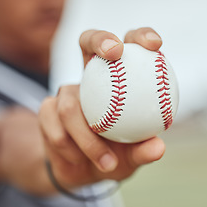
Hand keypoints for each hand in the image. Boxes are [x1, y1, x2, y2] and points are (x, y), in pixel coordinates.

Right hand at [39, 28, 165, 189]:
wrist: (82, 171)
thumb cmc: (115, 156)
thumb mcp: (133, 157)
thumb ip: (143, 151)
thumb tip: (158, 147)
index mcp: (119, 79)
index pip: (131, 46)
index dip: (141, 35)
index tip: (155, 46)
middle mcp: (92, 77)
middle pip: (88, 41)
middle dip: (99, 39)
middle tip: (114, 53)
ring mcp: (68, 91)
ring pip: (70, 103)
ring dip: (88, 138)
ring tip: (107, 162)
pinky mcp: (47, 108)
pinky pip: (54, 125)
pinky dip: (70, 147)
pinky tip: (79, 161)